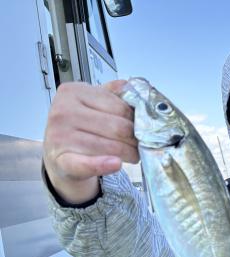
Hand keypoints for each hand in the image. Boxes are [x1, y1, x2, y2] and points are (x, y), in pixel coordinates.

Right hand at [43, 80, 137, 203]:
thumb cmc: (78, 127)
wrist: (58, 154)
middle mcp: (63, 112)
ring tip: (132, 155)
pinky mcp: (62, 161)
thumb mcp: (90, 104)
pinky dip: (103, 165)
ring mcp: (60, 137)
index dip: (135, 120)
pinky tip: (116, 164)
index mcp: (73, 92)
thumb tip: (130, 86)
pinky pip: (87, 163)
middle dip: (134, 138)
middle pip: (118, 127)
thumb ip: (110, 94)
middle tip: (138, 144)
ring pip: (111, 146)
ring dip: (129, 153)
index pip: (119, 107)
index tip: (141, 127)